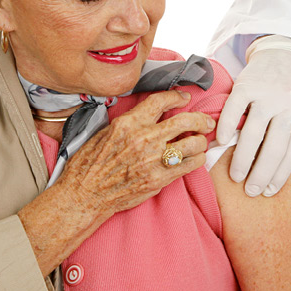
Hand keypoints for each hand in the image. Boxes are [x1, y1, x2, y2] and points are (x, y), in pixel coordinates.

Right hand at [21, 90, 215, 273]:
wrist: (85, 194)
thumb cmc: (90, 164)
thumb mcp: (106, 132)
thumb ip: (131, 122)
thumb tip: (152, 115)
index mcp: (128, 123)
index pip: (161, 100)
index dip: (177, 96)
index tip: (184, 98)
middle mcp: (143, 138)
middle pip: (186, 120)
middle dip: (201, 119)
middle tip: (205, 122)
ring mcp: (153, 159)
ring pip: (194, 143)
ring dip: (201, 141)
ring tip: (200, 142)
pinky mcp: (159, 178)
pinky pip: (190, 164)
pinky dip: (197, 159)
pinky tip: (194, 158)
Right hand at [217, 42, 290, 195]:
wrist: (287, 52)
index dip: (280, 176)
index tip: (268, 192)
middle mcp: (289, 104)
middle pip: (274, 147)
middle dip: (261, 174)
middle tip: (251, 191)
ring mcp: (267, 93)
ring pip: (252, 133)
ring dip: (243, 159)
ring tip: (236, 176)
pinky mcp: (247, 84)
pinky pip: (233, 111)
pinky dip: (226, 129)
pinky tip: (222, 144)